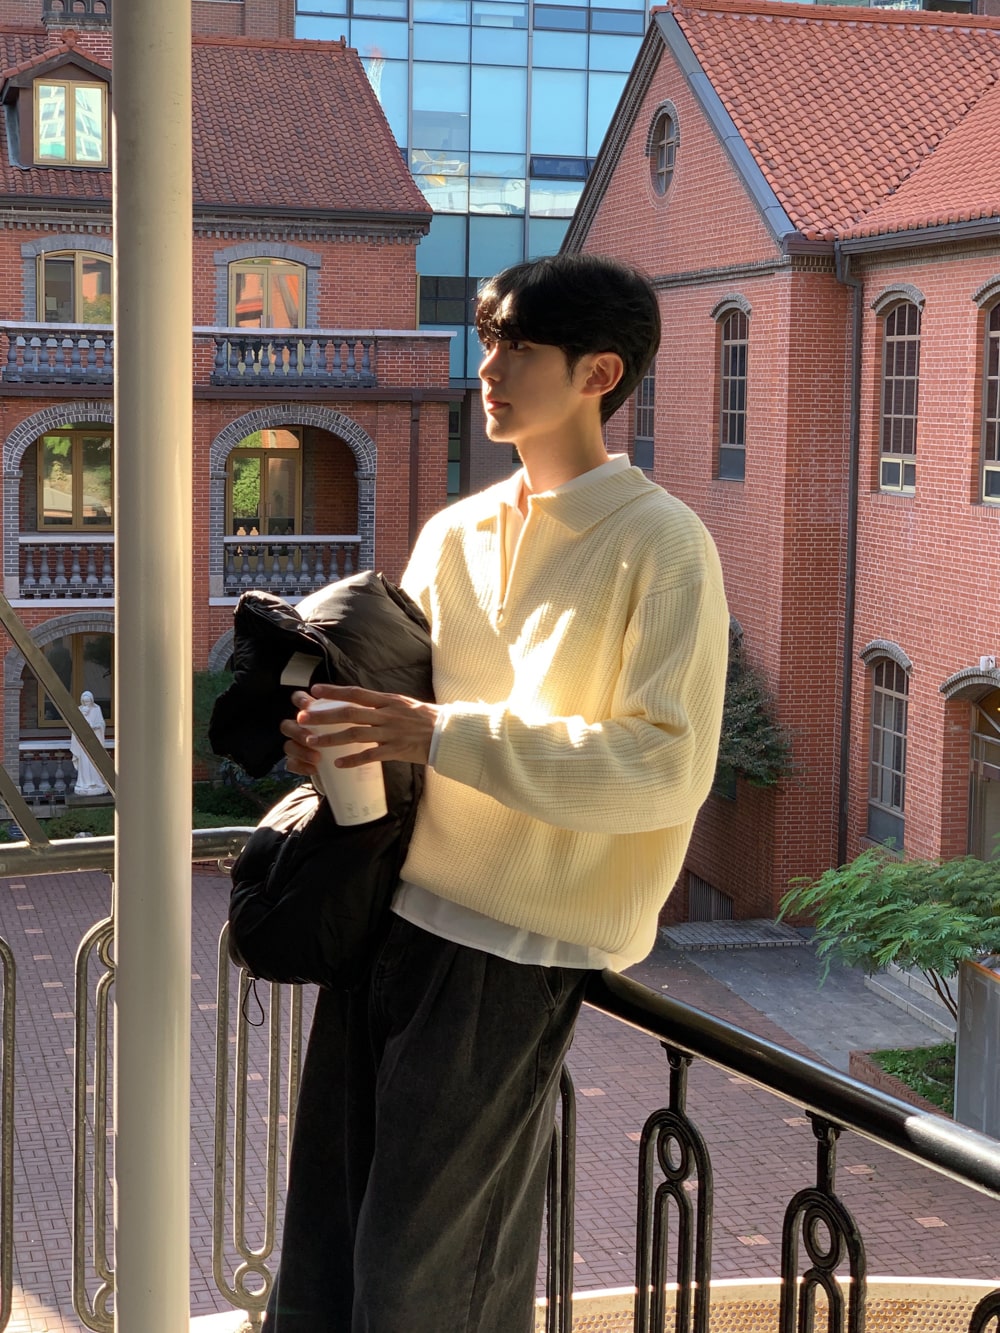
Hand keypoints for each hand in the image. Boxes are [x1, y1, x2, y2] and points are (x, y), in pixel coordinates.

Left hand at [279, 684, 438, 775]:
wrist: (447, 733)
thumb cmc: (425, 718)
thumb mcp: (403, 704)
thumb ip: (382, 704)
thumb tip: (361, 702)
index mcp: (388, 700)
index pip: (356, 693)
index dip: (334, 692)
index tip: (314, 691)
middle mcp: (386, 714)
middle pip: (349, 713)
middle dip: (324, 715)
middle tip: (303, 718)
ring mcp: (390, 733)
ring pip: (355, 735)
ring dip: (332, 738)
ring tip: (312, 741)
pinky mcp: (396, 750)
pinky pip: (370, 756)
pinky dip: (353, 760)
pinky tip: (338, 764)